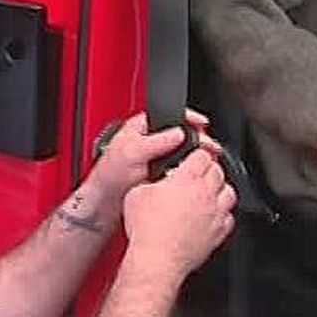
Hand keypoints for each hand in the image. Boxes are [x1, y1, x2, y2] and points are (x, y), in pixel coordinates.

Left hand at [86, 110, 217, 212]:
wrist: (106, 202)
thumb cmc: (110, 175)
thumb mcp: (132, 153)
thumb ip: (155, 142)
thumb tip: (178, 133)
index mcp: (142, 126)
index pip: (170, 114)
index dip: (188, 117)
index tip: (202, 123)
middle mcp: (152, 138)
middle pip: (182, 131)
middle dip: (197, 138)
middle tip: (209, 147)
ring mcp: (158, 155)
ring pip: (184, 149)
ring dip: (196, 154)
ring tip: (207, 159)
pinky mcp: (163, 170)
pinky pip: (181, 165)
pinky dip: (190, 168)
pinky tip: (196, 172)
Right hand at [123, 149, 236, 279]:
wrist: (157, 258)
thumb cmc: (147, 229)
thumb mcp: (137, 194)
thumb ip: (149, 182)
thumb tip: (151, 182)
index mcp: (187, 178)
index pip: (202, 155)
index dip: (197, 154)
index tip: (193, 157)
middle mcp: (205, 193)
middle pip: (217, 171)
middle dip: (209, 168)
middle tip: (200, 172)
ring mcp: (214, 214)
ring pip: (229, 192)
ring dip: (220, 189)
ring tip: (210, 191)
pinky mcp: (218, 233)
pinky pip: (229, 218)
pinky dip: (223, 214)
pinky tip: (213, 216)